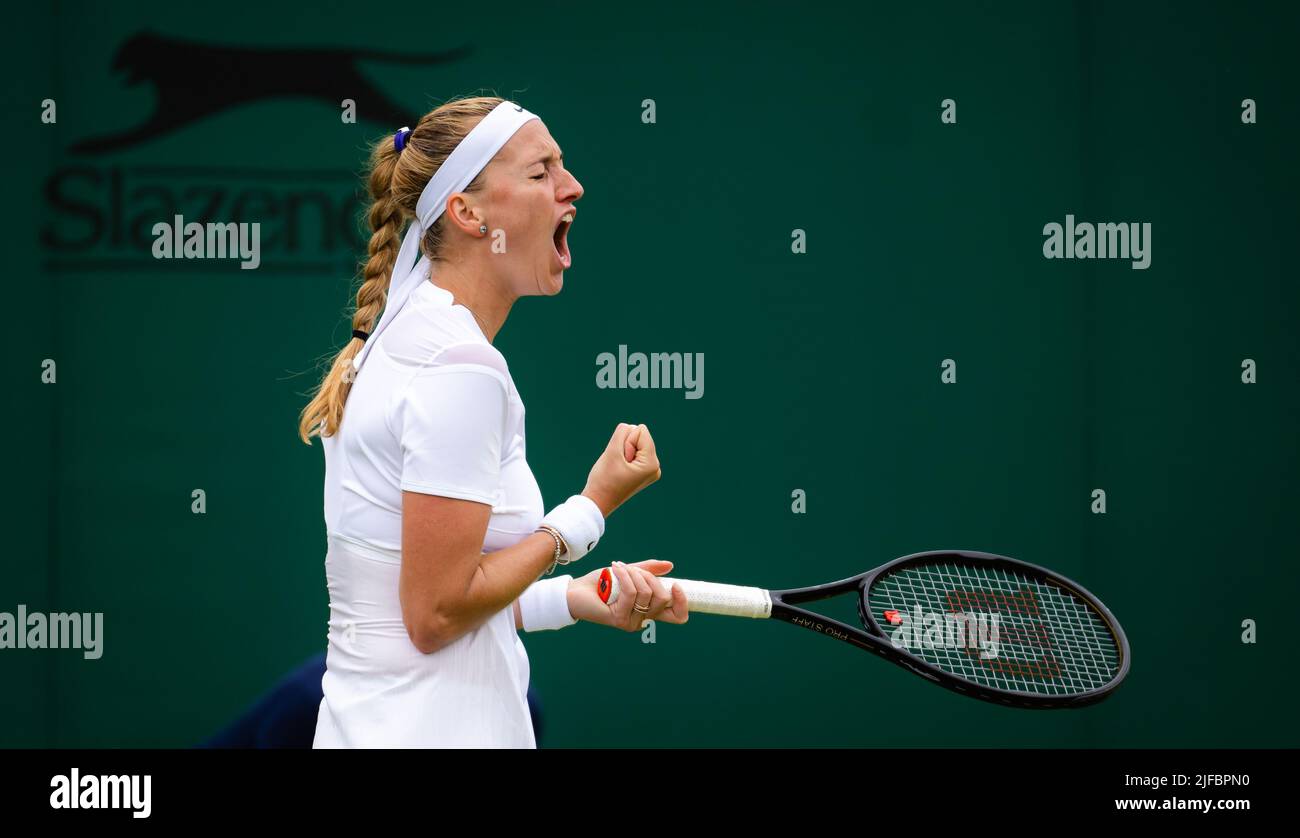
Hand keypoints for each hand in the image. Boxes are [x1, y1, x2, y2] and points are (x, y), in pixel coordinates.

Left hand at [567, 559, 687, 630]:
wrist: (576, 590)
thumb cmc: (601, 583)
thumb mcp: (629, 573)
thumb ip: (648, 570)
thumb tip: (670, 565)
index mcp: (649, 610)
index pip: (678, 616)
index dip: (683, 602)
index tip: (675, 584)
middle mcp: (642, 620)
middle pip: (663, 598)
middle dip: (650, 577)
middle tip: (633, 570)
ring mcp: (631, 622)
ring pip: (646, 593)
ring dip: (634, 574)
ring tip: (620, 568)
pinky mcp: (619, 619)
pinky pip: (631, 593)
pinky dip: (624, 576)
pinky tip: (615, 569)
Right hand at [581, 423, 661, 516]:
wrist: (597, 502)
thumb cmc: (604, 479)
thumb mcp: (612, 451)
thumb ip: (622, 432)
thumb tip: (631, 427)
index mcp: (652, 464)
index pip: (640, 431)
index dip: (625, 442)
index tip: (620, 461)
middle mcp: (655, 467)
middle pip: (640, 437)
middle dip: (625, 447)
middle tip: (618, 467)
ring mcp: (650, 470)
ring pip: (635, 444)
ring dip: (623, 452)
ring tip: (618, 469)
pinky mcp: (642, 471)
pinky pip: (633, 451)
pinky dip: (623, 457)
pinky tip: (619, 471)